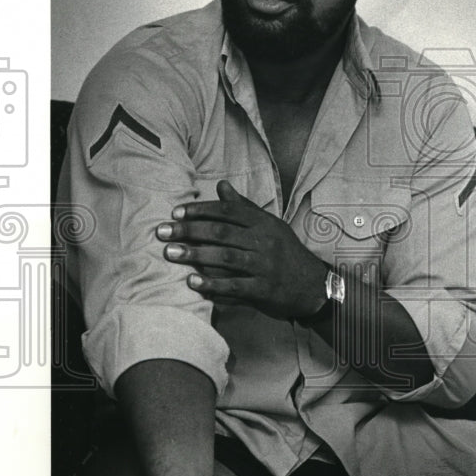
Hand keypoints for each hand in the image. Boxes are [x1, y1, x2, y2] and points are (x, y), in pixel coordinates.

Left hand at [157, 180, 327, 319]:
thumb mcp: (269, 226)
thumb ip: (243, 207)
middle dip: (189, 231)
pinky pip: (235, 286)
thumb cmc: (285, 253)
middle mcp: (265, 242)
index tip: (176, 213)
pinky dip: (212, 285)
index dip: (201, 210)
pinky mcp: (264, 290)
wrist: (313, 286)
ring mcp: (265, 266)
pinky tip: (192, 282)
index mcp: (264, 223)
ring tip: (170, 253)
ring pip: (226, 257)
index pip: (229, 211)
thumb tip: (220, 185)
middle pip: (222, 232)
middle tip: (162, 232)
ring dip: (195, 255)